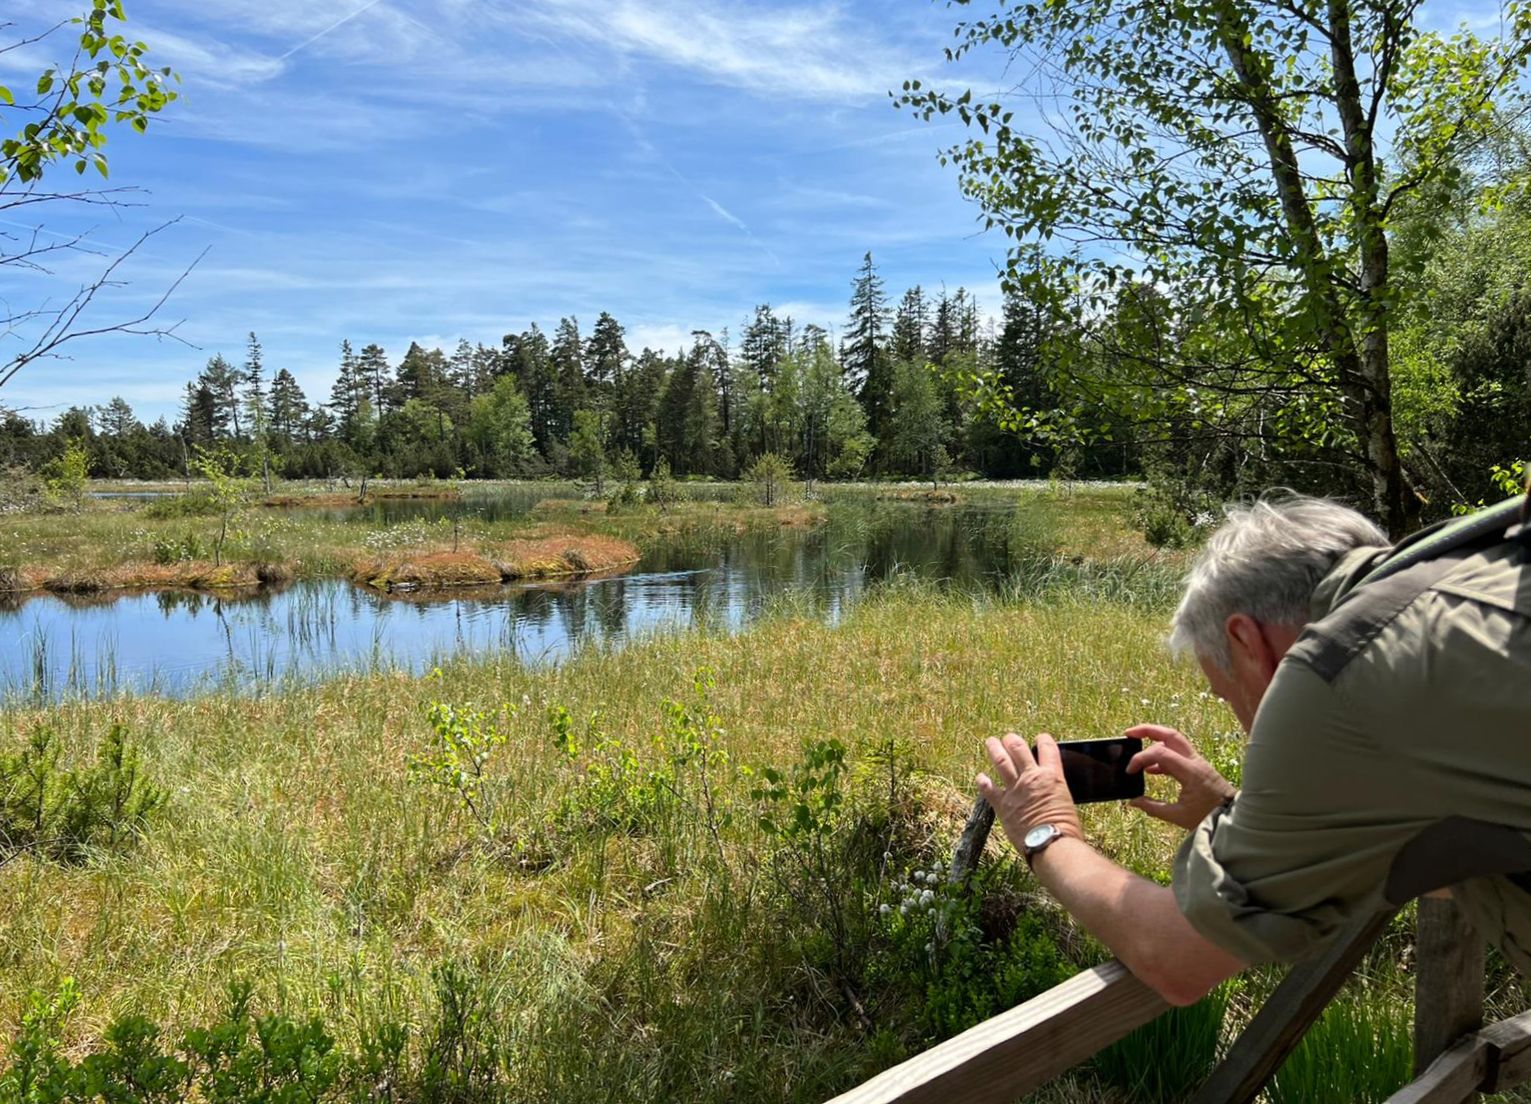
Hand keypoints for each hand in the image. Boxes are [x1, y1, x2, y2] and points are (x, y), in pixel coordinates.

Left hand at [976, 733, 1082, 856]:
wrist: (1050, 844)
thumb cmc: (1065, 829)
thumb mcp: (1067, 802)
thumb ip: (1056, 792)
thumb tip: (1052, 792)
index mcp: (1052, 777)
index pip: (1047, 748)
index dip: (1043, 739)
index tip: (1040, 737)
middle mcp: (1032, 778)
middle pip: (1018, 749)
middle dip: (1012, 740)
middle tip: (1008, 737)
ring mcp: (1015, 790)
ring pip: (1001, 761)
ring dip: (994, 749)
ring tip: (990, 742)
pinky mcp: (1002, 805)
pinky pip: (988, 789)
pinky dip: (983, 781)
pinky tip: (980, 777)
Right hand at [1125, 724, 1235, 830]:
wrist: (1234, 818)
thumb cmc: (1209, 817)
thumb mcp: (1178, 816)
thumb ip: (1153, 808)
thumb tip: (1133, 802)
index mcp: (1190, 772)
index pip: (1160, 753)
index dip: (1140, 759)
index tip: (1129, 771)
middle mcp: (1194, 762)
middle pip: (1170, 734)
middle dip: (1147, 730)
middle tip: (1129, 734)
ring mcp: (1197, 762)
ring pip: (1174, 741)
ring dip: (1154, 741)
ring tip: (1137, 749)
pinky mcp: (1197, 767)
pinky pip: (1177, 754)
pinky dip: (1162, 756)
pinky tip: (1151, 770)